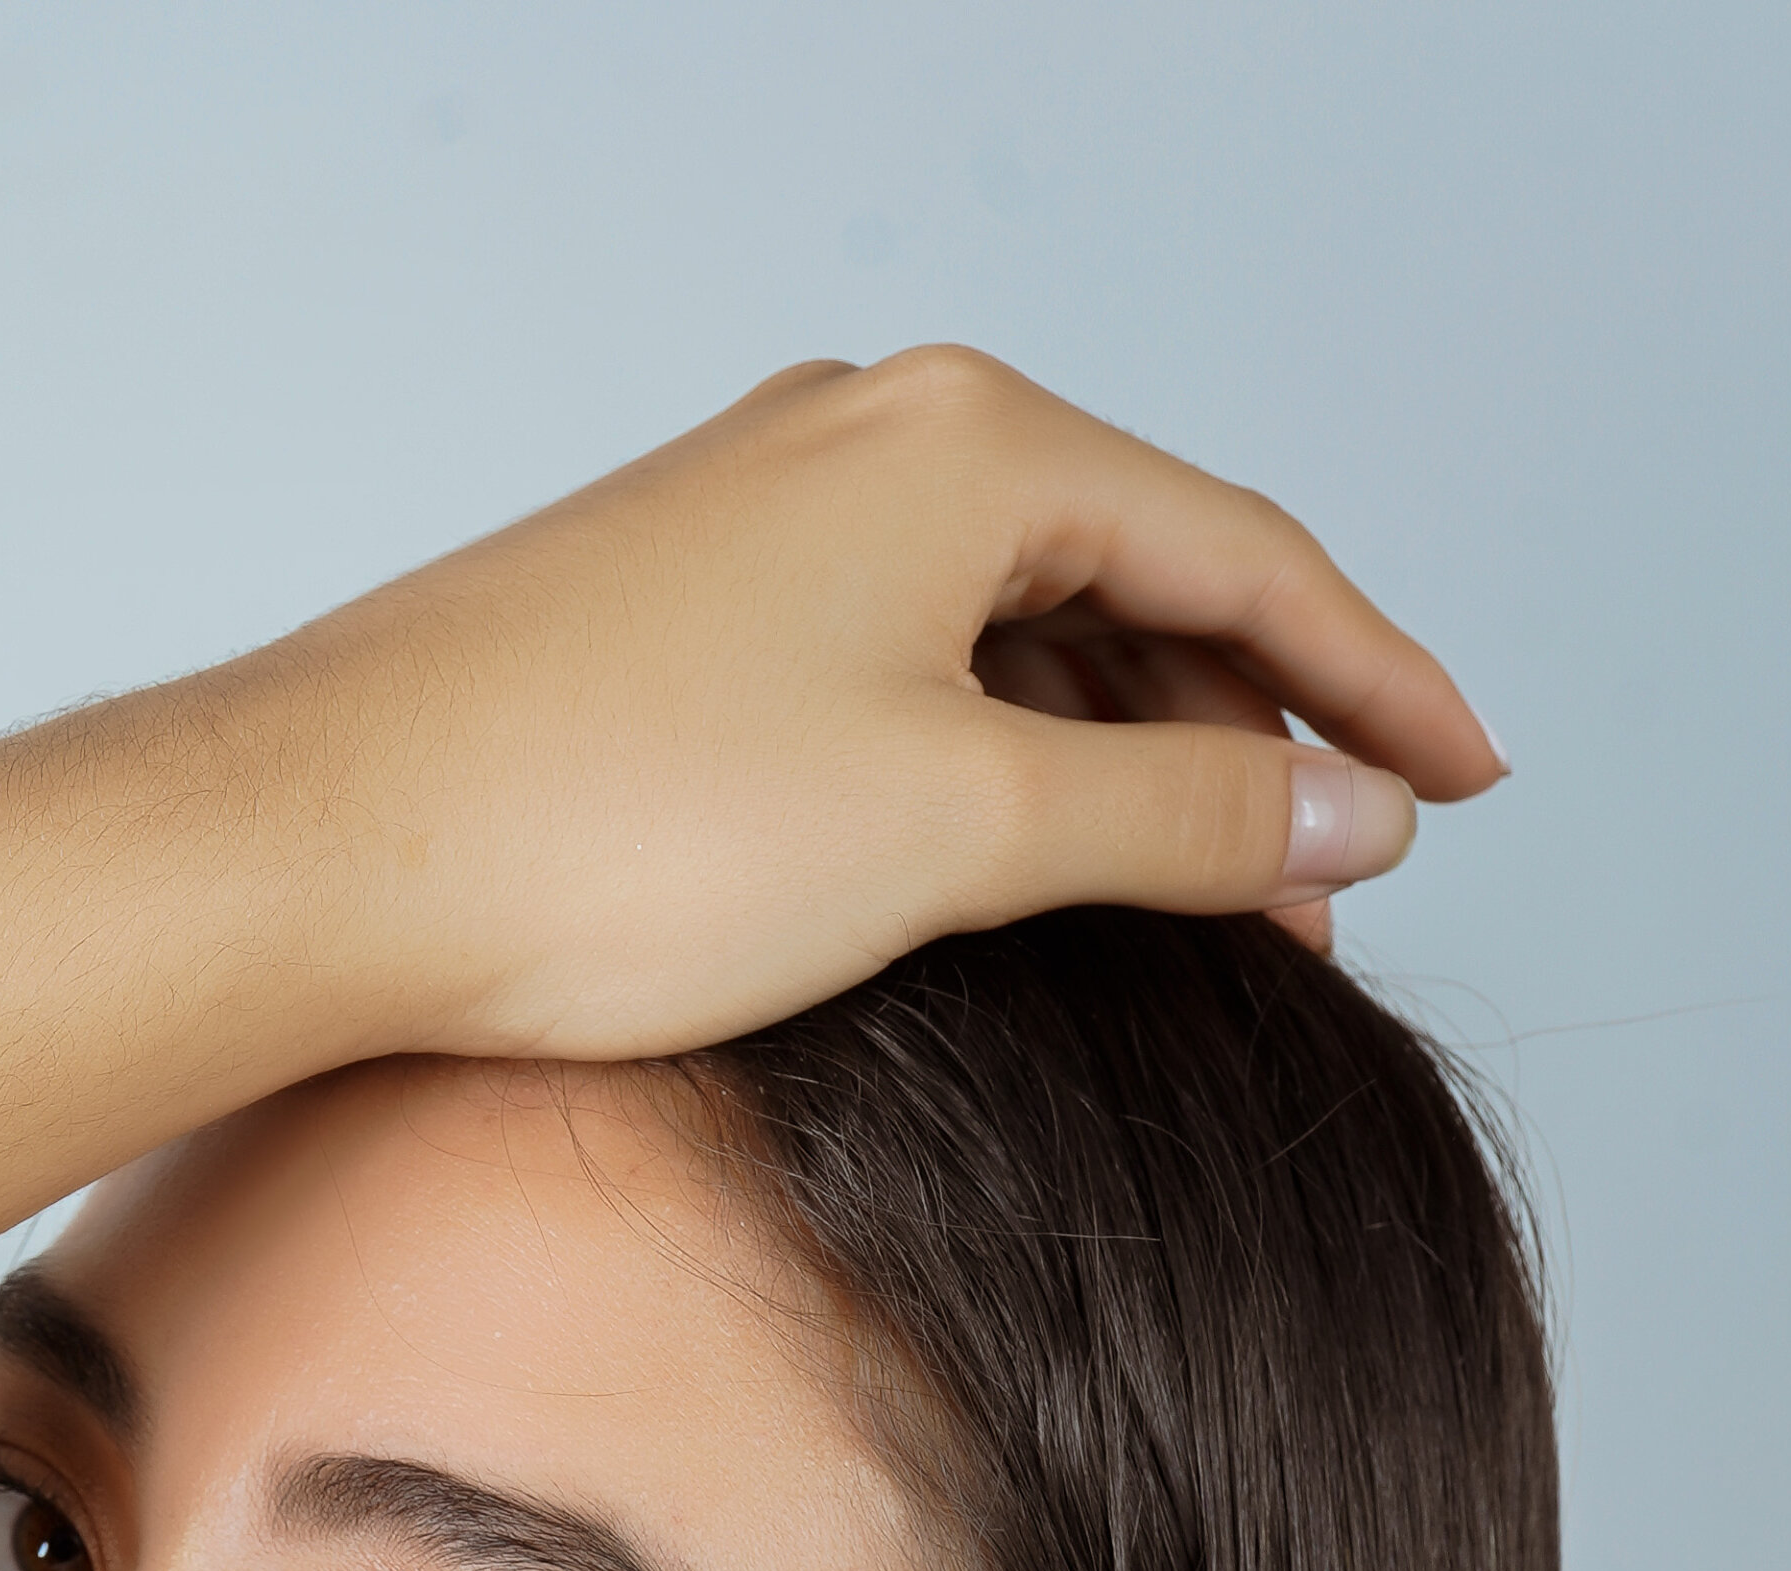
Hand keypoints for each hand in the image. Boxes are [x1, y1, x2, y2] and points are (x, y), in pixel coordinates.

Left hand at [223, 348, 1500, 1065]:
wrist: (324, 854)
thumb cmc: (610, 826)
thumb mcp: (963, 827)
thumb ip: (1183, 813)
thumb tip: (1346, 815)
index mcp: (968, 443)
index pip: (1249, 554)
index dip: (1378, 684)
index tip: (1466, 780)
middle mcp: (866, 439)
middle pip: (1136, 577)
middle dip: (1247, 739)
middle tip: (1319, 901)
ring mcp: (760, 516)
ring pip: (1014, 627)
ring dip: (1118, 759)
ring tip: (1187, 911)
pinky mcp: (673, 610)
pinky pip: (903, 664)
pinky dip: (993, 759)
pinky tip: (1009, 866)